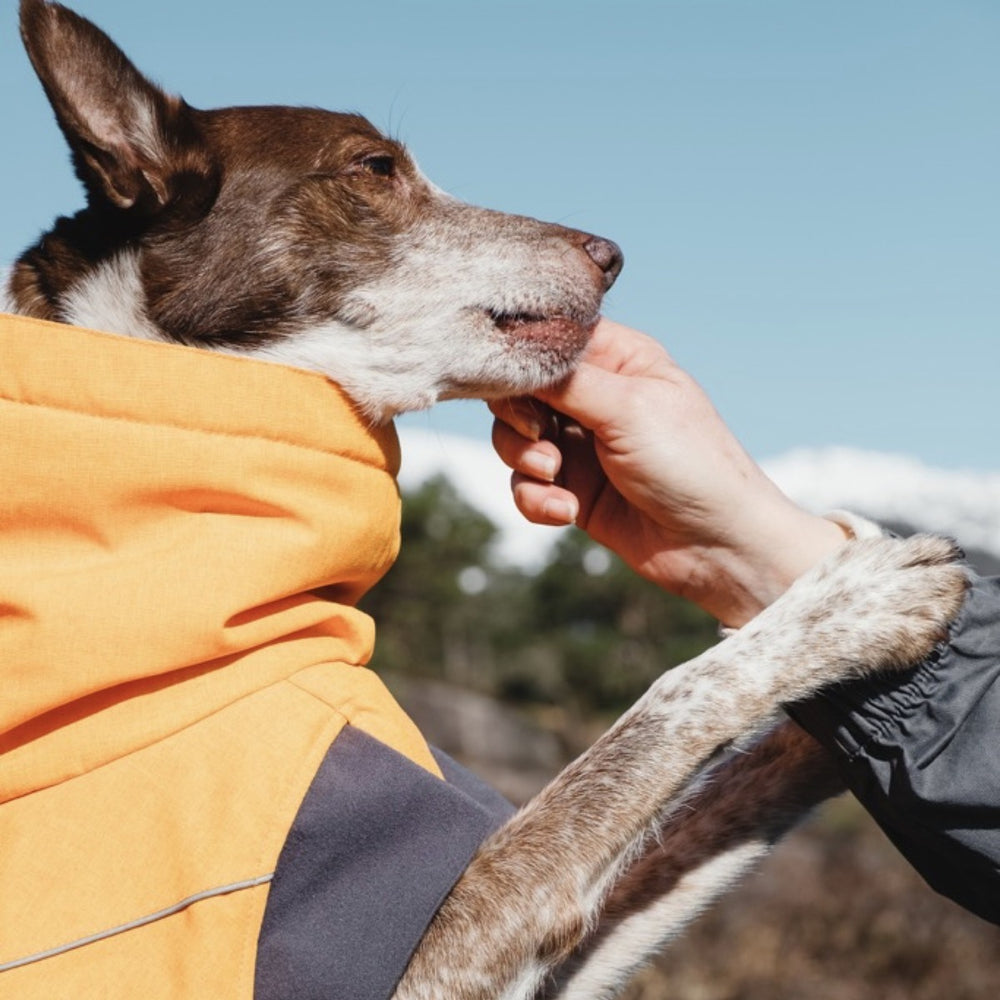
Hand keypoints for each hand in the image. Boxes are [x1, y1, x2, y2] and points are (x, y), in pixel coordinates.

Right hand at [490, 319, 847, 626]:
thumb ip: (565, 382)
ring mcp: (581, 444)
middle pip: (521, 390)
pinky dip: (537, 498)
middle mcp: (595, 397)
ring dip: (525, 460)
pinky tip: (567, 511)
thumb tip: (510, 358)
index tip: (513, 382)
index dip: (523, 359)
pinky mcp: (573, 488)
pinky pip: (527, 486)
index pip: (551, 340)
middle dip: (518, 417)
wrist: (716, 545)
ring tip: (556, 476)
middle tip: (540, 435)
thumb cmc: (689, 465)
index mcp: (619, 359)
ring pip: (515, 439)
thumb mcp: (628, 408)